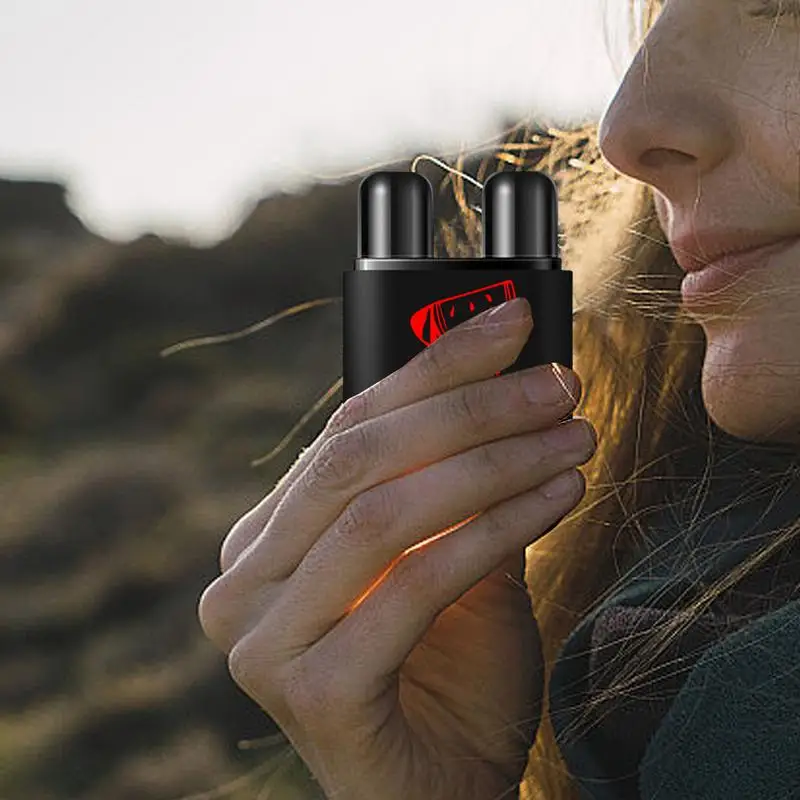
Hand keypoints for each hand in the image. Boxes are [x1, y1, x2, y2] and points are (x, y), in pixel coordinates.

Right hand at [198, 297, 595, 798]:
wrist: (441, 793)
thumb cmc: (445, 675)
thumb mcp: (448, 558)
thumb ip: (454, 482)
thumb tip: (508, 379)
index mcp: (264, 539)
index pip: (345, 429)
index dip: (430, 367)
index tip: (507, 325)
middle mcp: (242, 581)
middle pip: (357, 458)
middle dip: (468, 407)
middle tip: (556, 383)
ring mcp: (261, 639)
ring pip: (384, 513)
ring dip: (493, 461)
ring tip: (572, 435)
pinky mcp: (310, 690)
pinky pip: (416, 584)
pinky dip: (496, 529)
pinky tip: (558, 495)